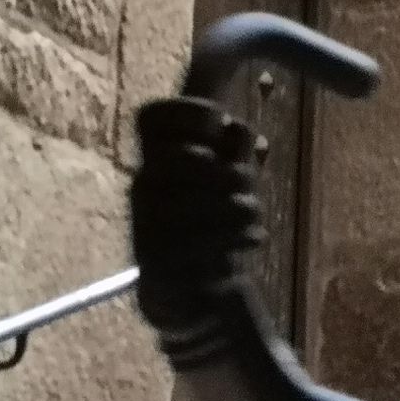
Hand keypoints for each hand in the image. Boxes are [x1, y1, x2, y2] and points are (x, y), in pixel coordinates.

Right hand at [129, 96, 262, 340]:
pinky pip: (204, 242)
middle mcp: (143, 188)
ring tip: (255, 212)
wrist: (190, 289)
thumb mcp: (227, 182)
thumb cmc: (211, 224)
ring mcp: (147, 224)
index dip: (190, 111)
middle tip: (249, 182)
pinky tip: (255, 238)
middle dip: (235, 168)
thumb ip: (233, 151)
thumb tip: (239, 126)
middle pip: (194, 158)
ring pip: (203, 200)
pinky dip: (238, 237)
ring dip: (243, 205)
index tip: (222, 123)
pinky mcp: (161, 262)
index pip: (153, 118)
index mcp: (153, 162)